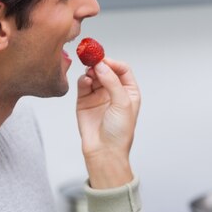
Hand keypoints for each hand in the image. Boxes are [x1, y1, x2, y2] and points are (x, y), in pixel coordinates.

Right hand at [76, 58, 140, 188]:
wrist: (103, 151)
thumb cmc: (119, 132)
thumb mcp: (122, 103)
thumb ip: (112, 82)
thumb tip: (101, 65)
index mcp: (129, 92)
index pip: (122, 69)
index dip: (113, 62)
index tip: (104, 60)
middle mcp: (114, 91)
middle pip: (107, 69)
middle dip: (100, 64)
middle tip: (93, 61)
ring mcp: (98, 95)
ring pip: (94, 75)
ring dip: (91, 71)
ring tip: (90, 74)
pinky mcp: (84, 101)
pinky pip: (83, 84)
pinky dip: (83, 80)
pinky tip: (85, 82)